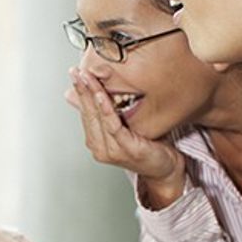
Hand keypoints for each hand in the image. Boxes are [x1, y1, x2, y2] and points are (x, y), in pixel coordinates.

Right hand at [64, 67, 185, 206]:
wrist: (165, 170)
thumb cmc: (147, 148)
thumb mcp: (124, 127)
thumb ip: (108, 113)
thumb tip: (96, 95)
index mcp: (96, 142)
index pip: (85, 112)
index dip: (80, 92)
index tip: (75, 74)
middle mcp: (100, 148)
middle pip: (89, 113)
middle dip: (82, 89)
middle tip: (76, 71)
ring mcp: (111, 151)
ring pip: (98, 117)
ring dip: (91, 95)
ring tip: (86, 78)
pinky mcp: (126, 149)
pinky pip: (113, 126)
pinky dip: (106, 110)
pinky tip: (100, 96)